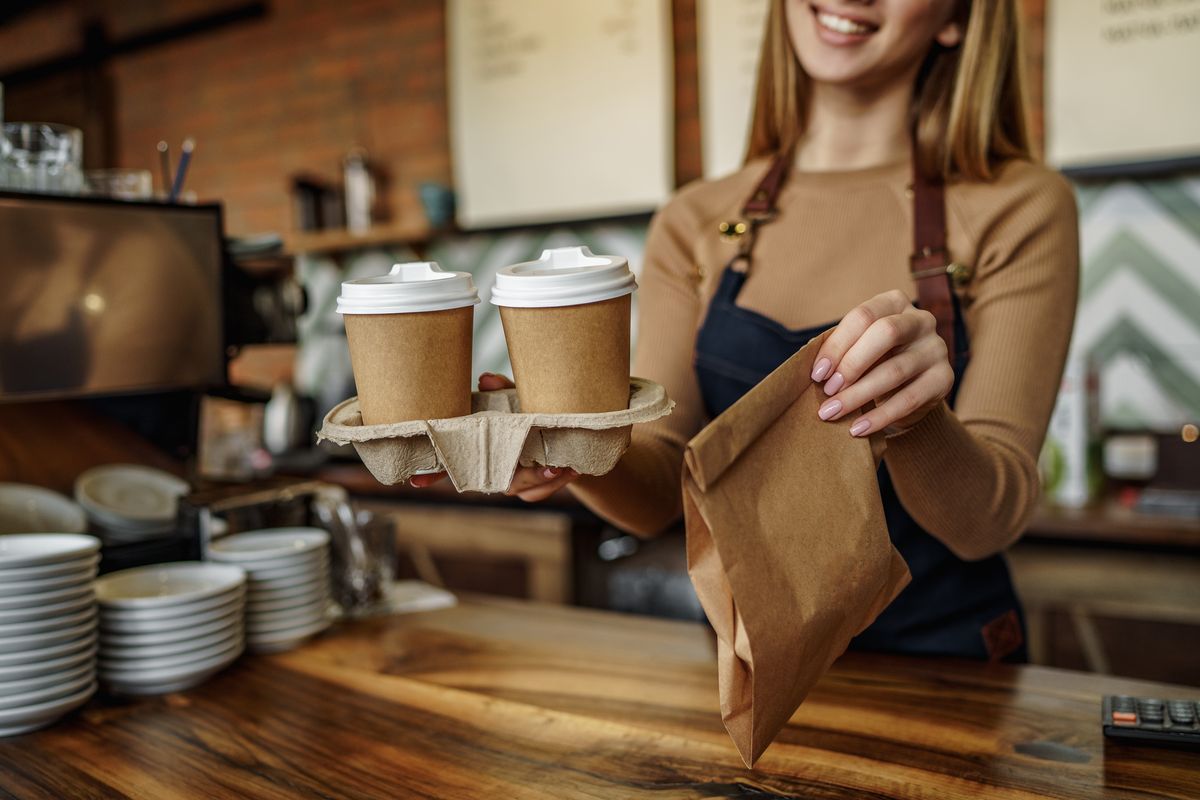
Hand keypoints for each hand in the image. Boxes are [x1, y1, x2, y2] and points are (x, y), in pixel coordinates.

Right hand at [407, 372, 580, 500]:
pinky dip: (557, 482)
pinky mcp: (532, 490)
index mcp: (482, 444)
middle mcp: (492, 467)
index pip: (451, 461)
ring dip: (546, 480)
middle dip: (527, 476)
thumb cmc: (530, 413)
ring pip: (523, 490)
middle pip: (497, 481)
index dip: (433, 472)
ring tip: (567, 466)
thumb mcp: (519, 397)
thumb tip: (485, 379)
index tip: (414, 481)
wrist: (564, 436)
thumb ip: (504, 389)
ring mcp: (511, 482)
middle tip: (551, 467)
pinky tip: (572, 468)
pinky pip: (539, 493)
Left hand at [810, 289, 953, 436]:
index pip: (864, 316)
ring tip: (832, 412)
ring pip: (895, 370)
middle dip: (851, 363)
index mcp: (894, 303)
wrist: (909, 392)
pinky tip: (857, 428)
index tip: (817, 373)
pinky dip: (880, 416)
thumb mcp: (858, 349)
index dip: (837, 344)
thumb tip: (813, 367)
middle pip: (886, 333)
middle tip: (827, 390)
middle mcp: (921, 320)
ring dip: (859, 395)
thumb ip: (840, 350)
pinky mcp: (944, 379)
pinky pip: (910, 399)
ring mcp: (937, 348)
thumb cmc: (874, 363)